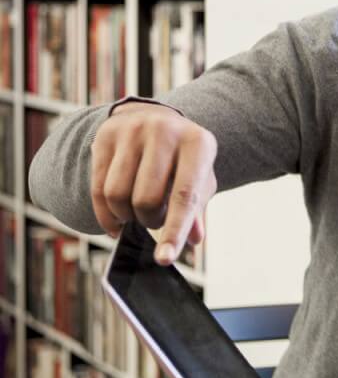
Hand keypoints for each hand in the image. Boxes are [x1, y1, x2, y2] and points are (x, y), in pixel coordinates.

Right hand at [91, 101, 216, 262]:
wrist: (154, 118)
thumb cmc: (183, 158)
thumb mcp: (199, 178)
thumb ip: (196, 209)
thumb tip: (193, 239)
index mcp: (198, 144)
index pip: (185, 196)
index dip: (174, 231)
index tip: (164, 259)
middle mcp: (165, 132)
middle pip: (146, 199)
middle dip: (149, 221)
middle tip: (154, 219)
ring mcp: (132, 131)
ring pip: (117, 195)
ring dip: (126, 217)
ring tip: (137, 213)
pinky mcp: (105, 137)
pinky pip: (97, 189)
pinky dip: (106, 215)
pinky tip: (116, 219)